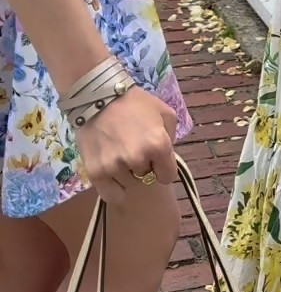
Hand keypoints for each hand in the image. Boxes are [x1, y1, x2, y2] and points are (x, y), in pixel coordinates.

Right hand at [76, 87, 177, 202]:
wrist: (98, 96)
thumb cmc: (134, 103)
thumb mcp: (164, 112)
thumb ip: (172, 136)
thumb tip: (167, 157)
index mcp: (158, 145)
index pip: (168, 176)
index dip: (163, 167)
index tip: (156, 159)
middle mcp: (138, 159)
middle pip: (147, 177)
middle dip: (144, 166)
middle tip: (133, 148)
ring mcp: (116, 167)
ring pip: (129, 183)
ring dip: (127, 173)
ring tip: (119, 152)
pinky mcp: (96, 172)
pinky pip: (111, 194)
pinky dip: (114, 189)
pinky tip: (112, 175)